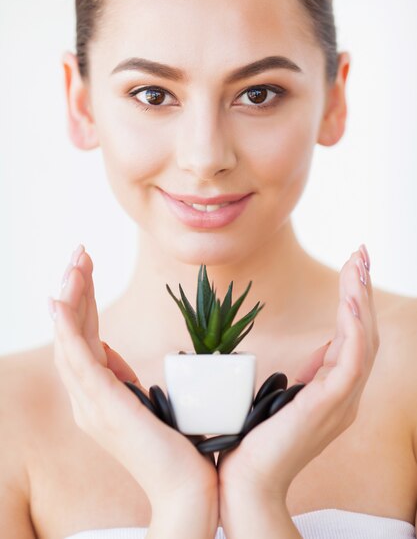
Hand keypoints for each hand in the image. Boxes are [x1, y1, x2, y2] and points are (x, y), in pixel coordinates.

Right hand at [50, 245, 217, 513]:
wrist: (190, 485)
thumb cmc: (176, 445)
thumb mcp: (145, 399)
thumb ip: (123, 376)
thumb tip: (110, 350)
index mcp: (97, 392)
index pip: (83, 335)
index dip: (82, 298)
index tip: (87, 265)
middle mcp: (86, 397)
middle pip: (72, 331)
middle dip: (75, 288)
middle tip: (79, 251)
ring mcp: (90, 403)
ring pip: (70, 338)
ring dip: (70, 296)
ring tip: (75, 261)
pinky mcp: (102, 406)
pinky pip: (76, 358)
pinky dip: (66, 326)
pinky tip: (61, 299)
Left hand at [217, 246, 378, 509]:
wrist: (244, 480)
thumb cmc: (257, 438)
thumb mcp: (288, 393)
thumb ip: (310, 372)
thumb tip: (324, 347)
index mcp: (336, 389)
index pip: (354, 335)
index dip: (356, 299)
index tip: (352, 266)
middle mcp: (346, 393)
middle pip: (365, 331)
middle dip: (362, 289)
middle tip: (360, 253)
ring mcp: (342, 400)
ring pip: (364, 339)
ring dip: (361, 299)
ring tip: (357, 265)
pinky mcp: (331, 405)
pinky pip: (353, 359)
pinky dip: (355, 327)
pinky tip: (350, 300)